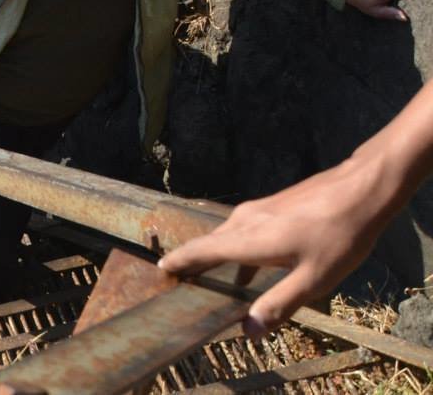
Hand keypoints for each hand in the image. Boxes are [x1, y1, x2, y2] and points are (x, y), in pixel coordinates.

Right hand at [159, 150, 394, 334]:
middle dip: (193, 261)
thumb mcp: (314, 280)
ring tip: (213, 276)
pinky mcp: (272, 206)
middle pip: (210, 242)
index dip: (179, 261)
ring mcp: (258, 210)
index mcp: (249, 240)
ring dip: (216, 254)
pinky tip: (253, 264)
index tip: (160, 270)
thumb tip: (246, 330)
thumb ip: (279, 304)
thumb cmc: (339, 237)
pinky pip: (243, 229)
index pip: (202, 251)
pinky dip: (236, 247)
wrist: (360, 190)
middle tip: (181, 280)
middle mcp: (245, 221)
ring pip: (227, 235)